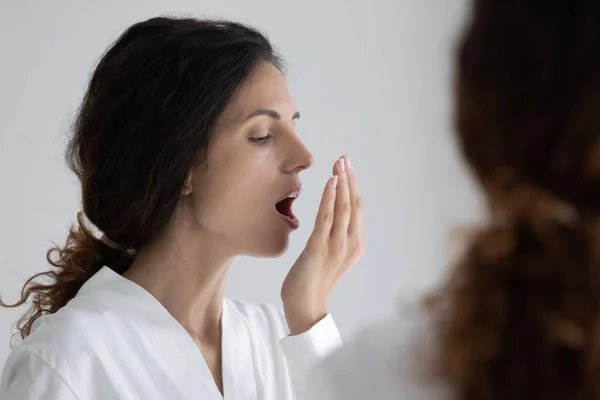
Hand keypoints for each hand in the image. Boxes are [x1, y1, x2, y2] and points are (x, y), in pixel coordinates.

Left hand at [281, 155, 364, 334]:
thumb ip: (335, 235)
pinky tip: (331, 183)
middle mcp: (351, 244)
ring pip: (343, 208)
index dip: (354, 186)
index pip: (358, 208)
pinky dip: (330, 198)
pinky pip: (327, 218)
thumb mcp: (330, 255)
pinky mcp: (319, 248)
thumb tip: (332, 214)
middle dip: (350, 179)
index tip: (348, 167)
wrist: (304, 304)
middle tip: (344, 159)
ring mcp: (336, 246)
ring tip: (339, 165)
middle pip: (353, 204)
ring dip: (341, 183)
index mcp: (356, 245)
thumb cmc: (313, 280)